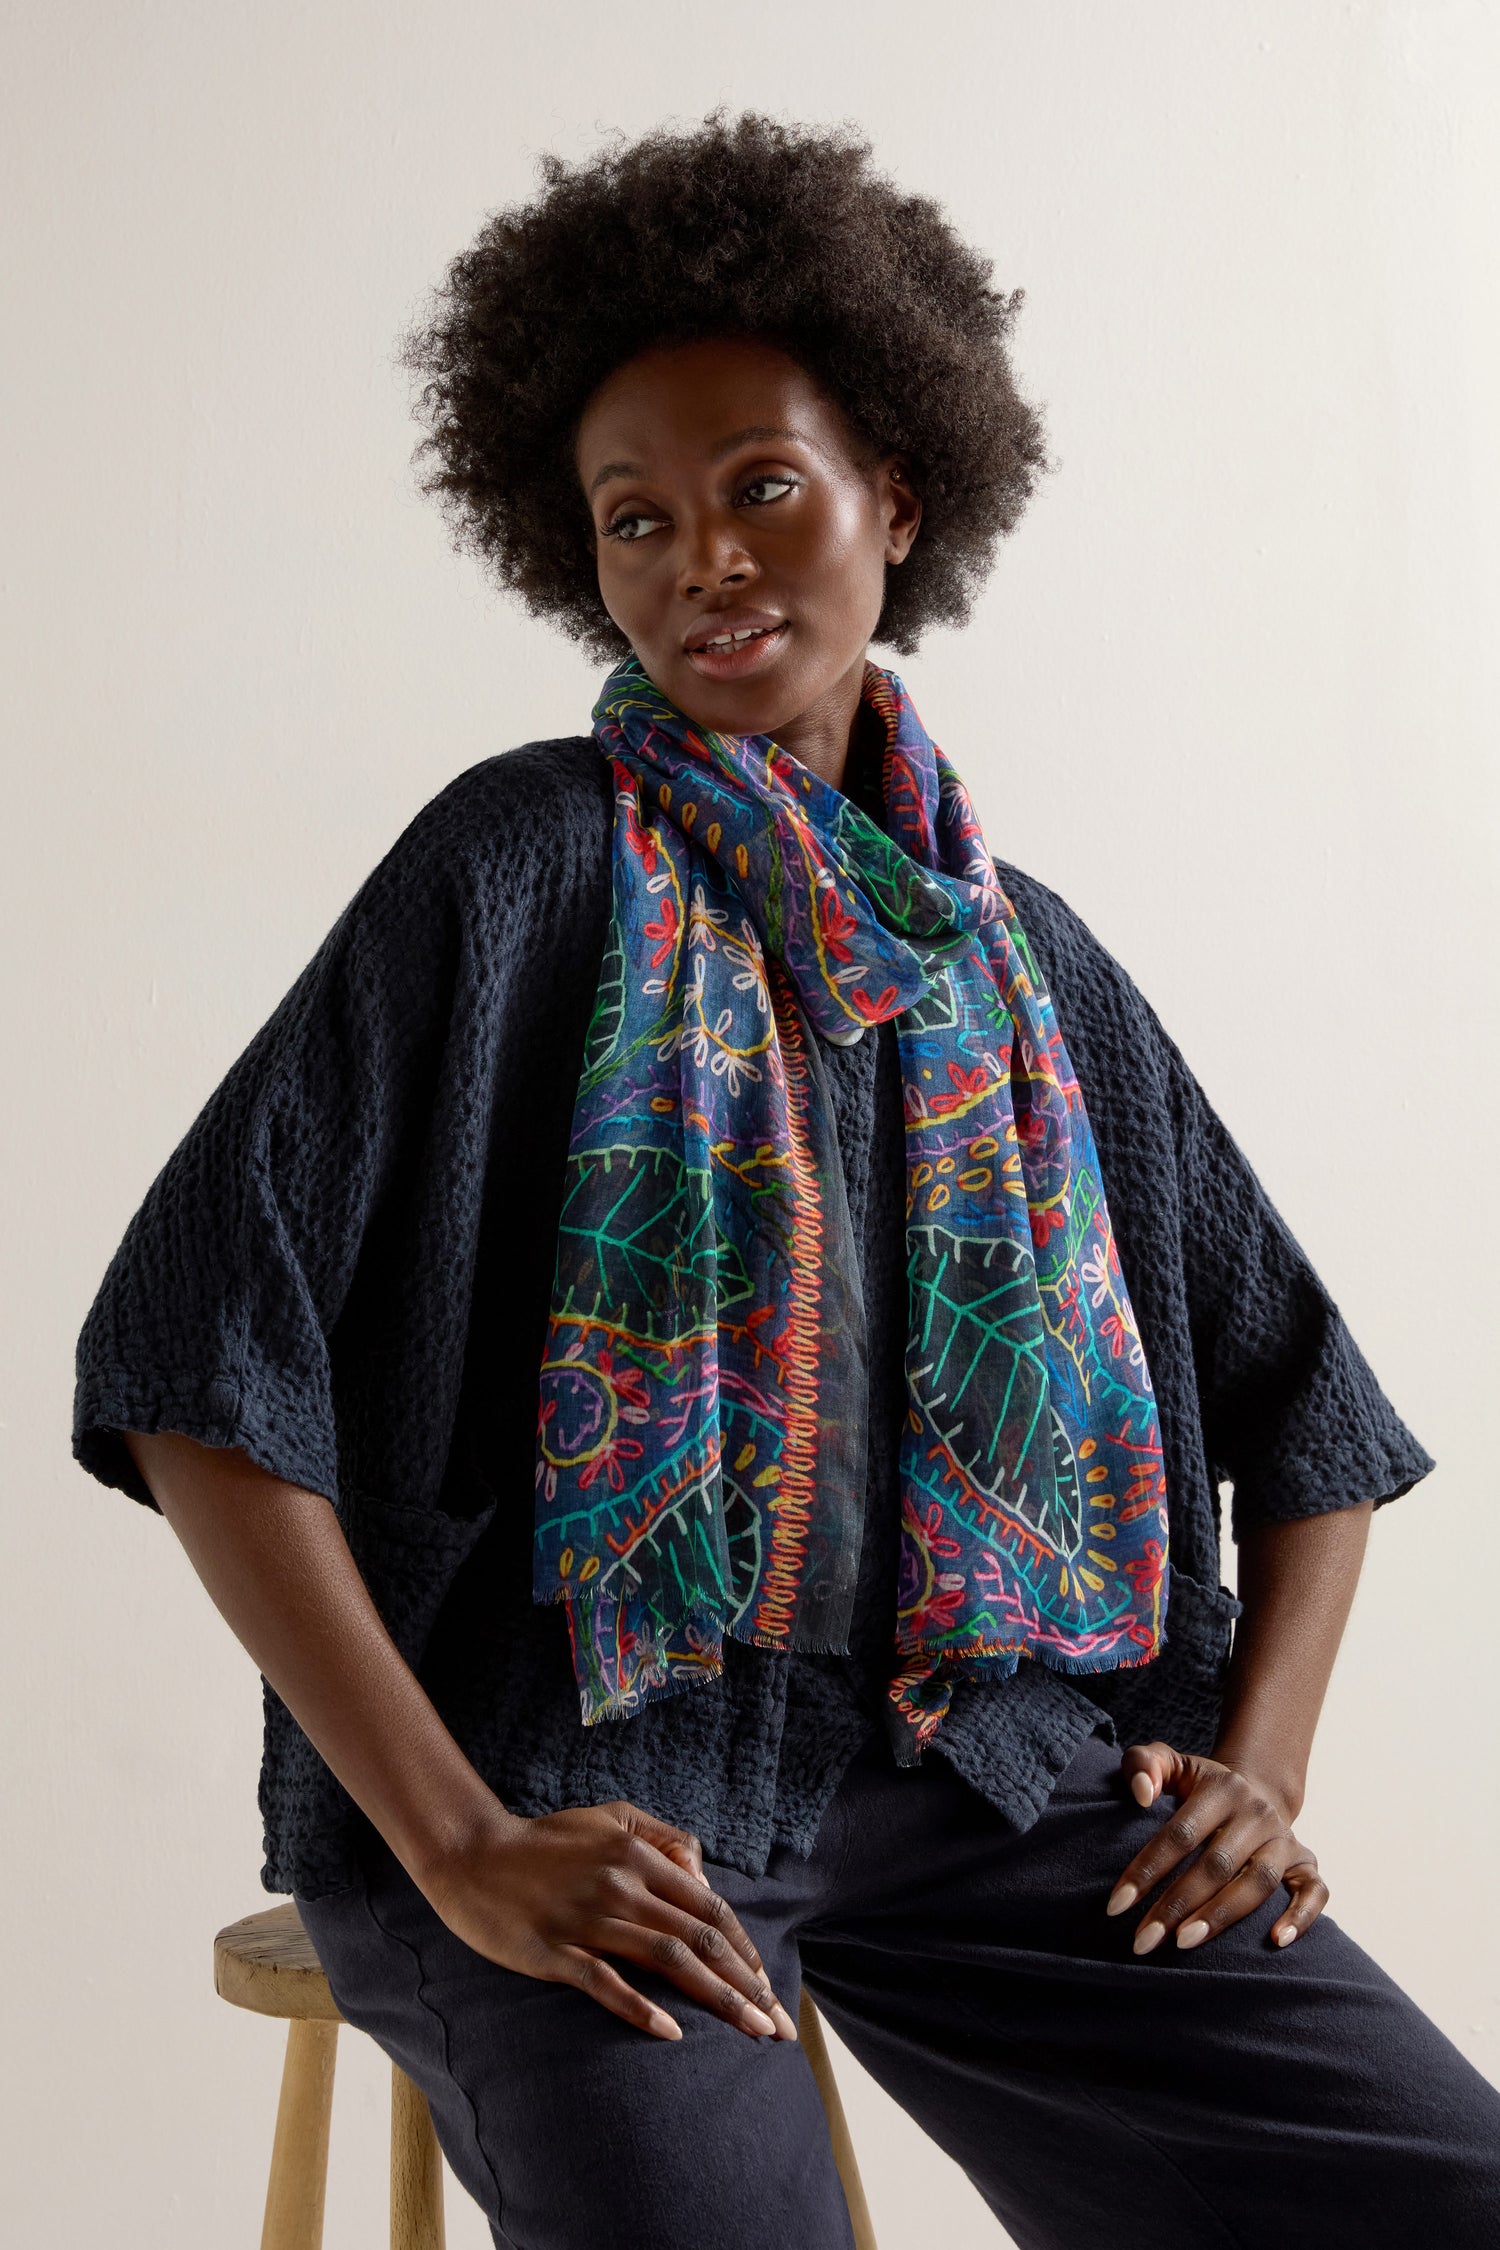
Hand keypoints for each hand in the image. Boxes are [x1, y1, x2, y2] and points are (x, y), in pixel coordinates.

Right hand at [422, 1797, 797, 2043]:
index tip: (767, 1988)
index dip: (744, 1951)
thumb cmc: (547, 1839)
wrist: (472, 1853)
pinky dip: (641, 2007)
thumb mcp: (612, 1818)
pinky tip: (672, 2032)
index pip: (709, 1909)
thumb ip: (663, 1839)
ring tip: (748, 2031)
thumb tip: (703, 1877)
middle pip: (699, 1939)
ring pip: (666, 1960)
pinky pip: (605, 1982)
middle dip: (745, 1985)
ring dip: (714, 1998)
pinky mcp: (554, 1951)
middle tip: (776, 2025)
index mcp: (639, 1856)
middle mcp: (622, 1886)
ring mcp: (588, 1919)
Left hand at [1106, 1740, 1329, 1953]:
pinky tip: (1277, 1941)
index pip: (1180, 1834)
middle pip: (1216, 1864)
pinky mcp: (1306, 1863)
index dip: (1147, 1870)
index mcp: (1221, 1788)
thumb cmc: (1198, 1787)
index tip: (1116, 1906)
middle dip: (1176, 1905)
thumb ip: (1142, 1763)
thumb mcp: (1170, 1764)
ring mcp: (1285, 1839)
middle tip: (1143, 1941)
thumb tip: (1141, 1795)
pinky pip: (1314, 1891)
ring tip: (1184, 1943)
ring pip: (1260, 1882)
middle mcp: (1257, 1813)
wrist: (1255, 1789)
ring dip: (1222, 1915)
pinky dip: (1302, 1916)